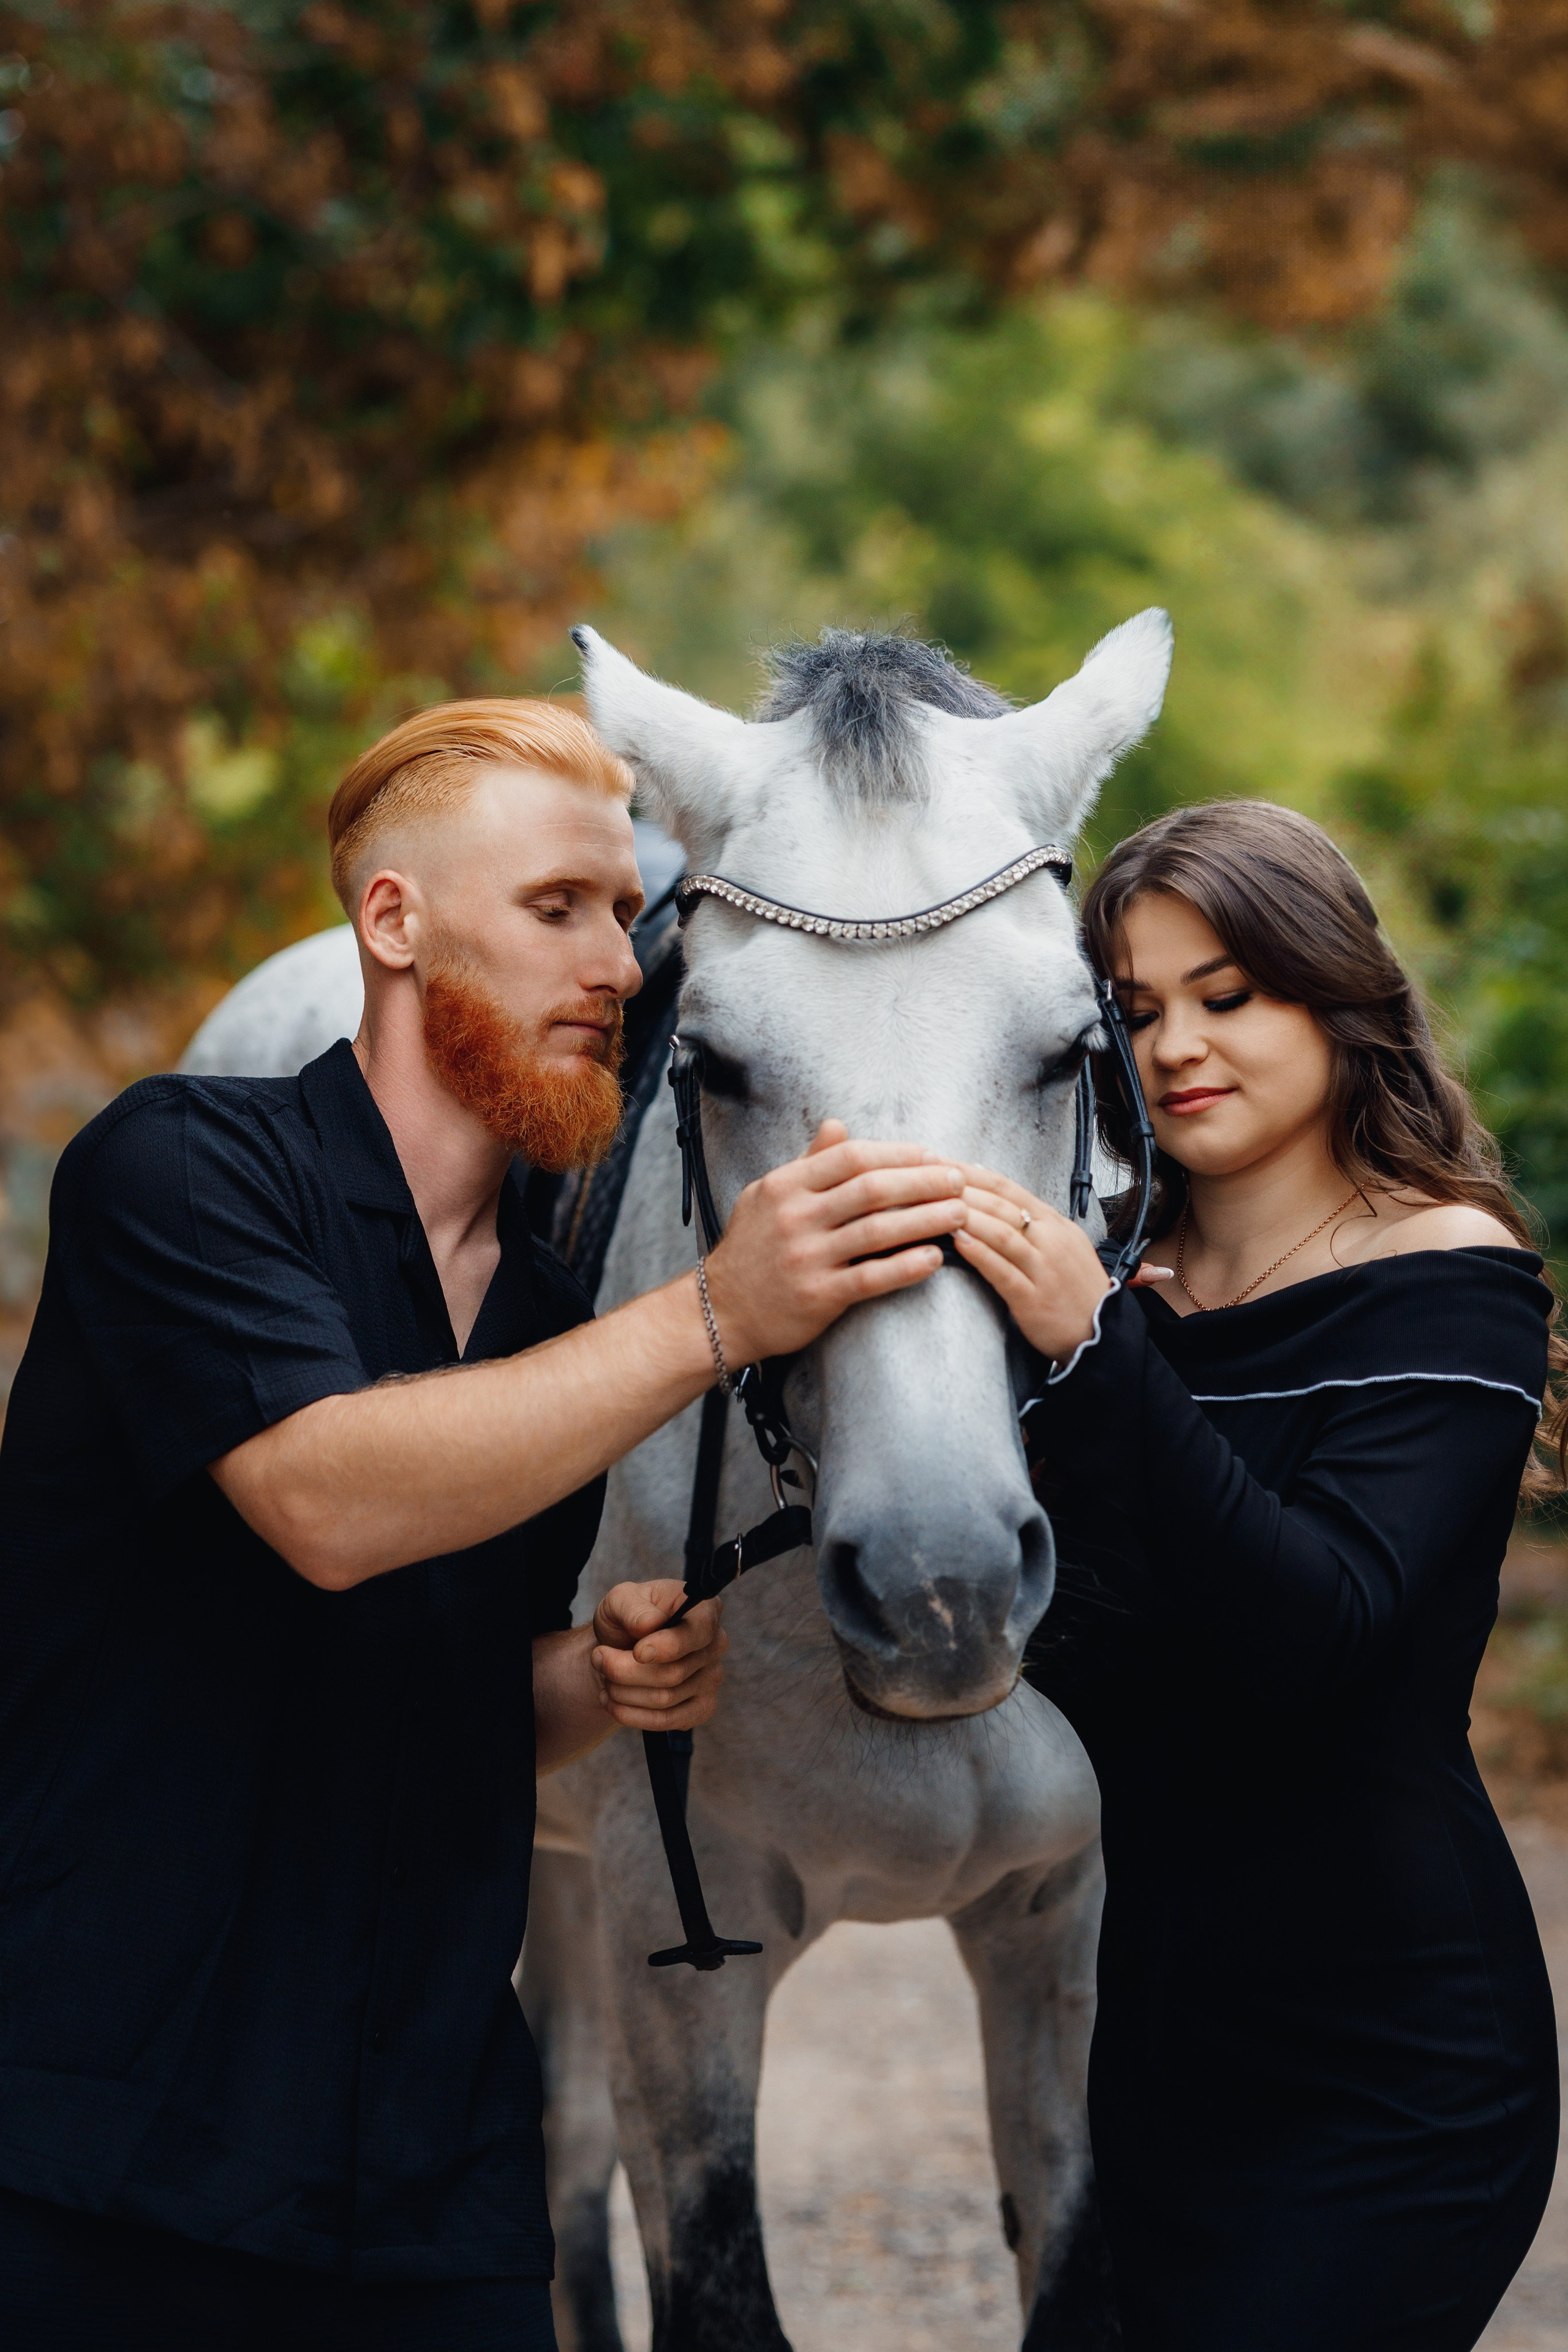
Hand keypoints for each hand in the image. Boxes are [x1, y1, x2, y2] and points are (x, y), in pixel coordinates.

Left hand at [590, 1582, 727, 1731]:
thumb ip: (634, 1607)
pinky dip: (632, 1715)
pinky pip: (667, 1721)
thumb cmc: (628, 1616)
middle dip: (625, 1670)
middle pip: (674, 1672)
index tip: (637, 1652)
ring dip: (623, 1692)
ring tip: (604, 1677)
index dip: (667, 1646)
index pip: (698, 1633)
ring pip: (665, 1699)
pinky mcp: (701, 1707)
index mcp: (706, 1611)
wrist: (623, 1644)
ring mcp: (711, 1679)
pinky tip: (613, 1701)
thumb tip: (650, 1624)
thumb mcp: (621, 1599)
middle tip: (598, 1658)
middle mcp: (716, 1645)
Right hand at [701, 1120, 966, 1365]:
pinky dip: (907, 1267)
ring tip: (961, 1213)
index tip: (932, 1156)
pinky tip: (935, 1259)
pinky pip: (871, 1277)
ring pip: (879, 1230)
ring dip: (926, 1220)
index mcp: (786, 1185)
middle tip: (959, 1180)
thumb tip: (839, 1125)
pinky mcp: (818, 1295)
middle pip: (872, 1189)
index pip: (852, 1157)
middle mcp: (796, 1217)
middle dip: (923, 1181)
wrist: (721, 1309)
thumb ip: (807, 1162)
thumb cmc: (752, 1248)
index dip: (898, 1154)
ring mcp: (807, 1257)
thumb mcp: (767, 1195)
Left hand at [950, 1164, 1170, 1364]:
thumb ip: (1028, 1221)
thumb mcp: (1060, 1243)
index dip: (969, 1173)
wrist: (1101, 1331)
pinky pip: (1003, 1271)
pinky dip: (979, 1253)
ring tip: (933, 1206)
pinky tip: (957, 1242)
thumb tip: (989, 1192)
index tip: (938, 1164)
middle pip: (1000, 1205)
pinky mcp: (1033, 1299)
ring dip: (966, 1216)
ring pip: (1002, 1233)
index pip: (1006, 1187)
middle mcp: (1050, 1240)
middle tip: (925, 1180)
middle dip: (960, 1189)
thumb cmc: (1073, 1287)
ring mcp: (1043, 1269)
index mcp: (1053, 1222)